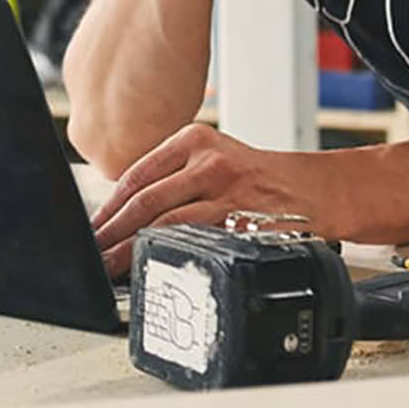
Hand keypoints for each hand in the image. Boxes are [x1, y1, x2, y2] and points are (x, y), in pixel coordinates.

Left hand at [89, 124, 322, 278]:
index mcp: (195, 139)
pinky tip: (158, 268)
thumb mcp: (215, 157)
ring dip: (134, 250)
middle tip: (93, 254)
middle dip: (113, 233)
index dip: (109, 207)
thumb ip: (174, 175)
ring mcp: (228, 193)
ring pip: (167, 224)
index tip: (93, 229)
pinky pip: (198, 244)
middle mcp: (210, 162)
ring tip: (113, 267)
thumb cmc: (257, 179)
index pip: (137, 175)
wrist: (315, 189)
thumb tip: (122, 213)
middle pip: (146, 201)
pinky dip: (173, 258)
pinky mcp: (244, 223)